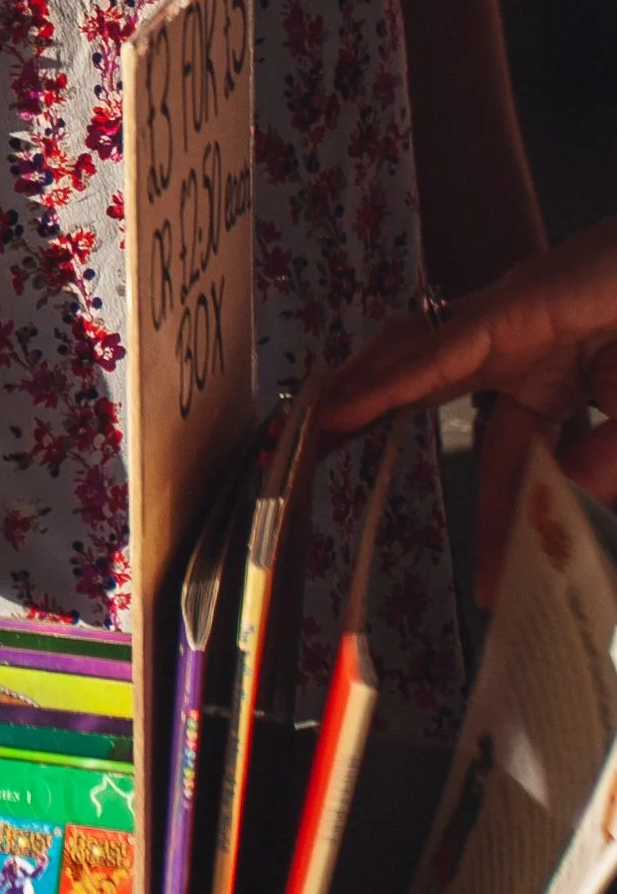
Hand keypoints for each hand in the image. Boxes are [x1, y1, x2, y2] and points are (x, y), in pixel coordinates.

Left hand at [323, 217, 616, 597]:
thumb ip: (607, 456)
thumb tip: (569, 491)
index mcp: (550, 383)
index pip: (509, 464)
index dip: (497, 521)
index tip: (495, 586)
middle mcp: (516, 353)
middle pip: (424, 394)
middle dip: (369, 424)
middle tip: (315, 464)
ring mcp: (509, 327)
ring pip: (414, 363)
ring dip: (359, 396)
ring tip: (307, 434)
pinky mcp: (510, 307)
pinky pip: (441, 351)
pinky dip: (393, 378)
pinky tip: (348, 406)